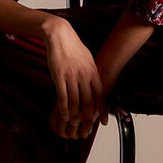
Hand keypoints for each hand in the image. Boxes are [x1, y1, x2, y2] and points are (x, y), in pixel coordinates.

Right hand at [44, 18, 109, 137]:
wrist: (60, 36)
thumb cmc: (74, 48)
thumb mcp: (88, 59)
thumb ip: (92, 73)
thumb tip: (96, 85)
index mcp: (93, 72)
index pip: (100, 95)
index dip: (102, 110)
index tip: (103, 121)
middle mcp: (84, 76)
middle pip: (88, 101)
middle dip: (88, 117)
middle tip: (86, 127)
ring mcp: (71, 77)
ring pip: (75, 101)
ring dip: (75, 115)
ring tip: (74, 123)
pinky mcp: (59, 76)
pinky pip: (62, 96)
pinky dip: (64, 109)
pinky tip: (64, 116)